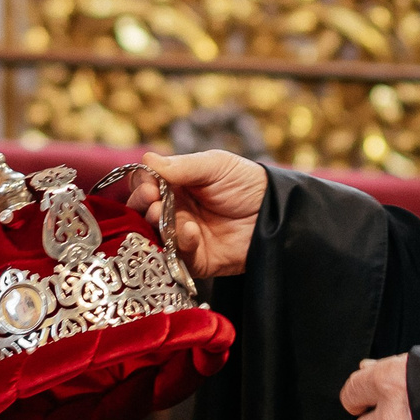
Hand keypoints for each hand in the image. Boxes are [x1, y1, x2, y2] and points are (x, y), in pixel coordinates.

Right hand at [121, 150, 266, 278]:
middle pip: (142, 212)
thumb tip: (147, 161)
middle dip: (142, 205)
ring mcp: (183, 236)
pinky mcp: (197, 259)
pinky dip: (180, 242)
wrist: (277, 213)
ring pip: (155, 234)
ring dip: (155, 223)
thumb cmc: (247, 183)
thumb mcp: (216, 166)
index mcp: (175, 186)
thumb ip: (182, 166)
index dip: (142, 185)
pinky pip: (179, 255)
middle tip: (151, 201)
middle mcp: (174, 211)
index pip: (145, 185)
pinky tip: (190, 230)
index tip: (149, 184)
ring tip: (160, 213)